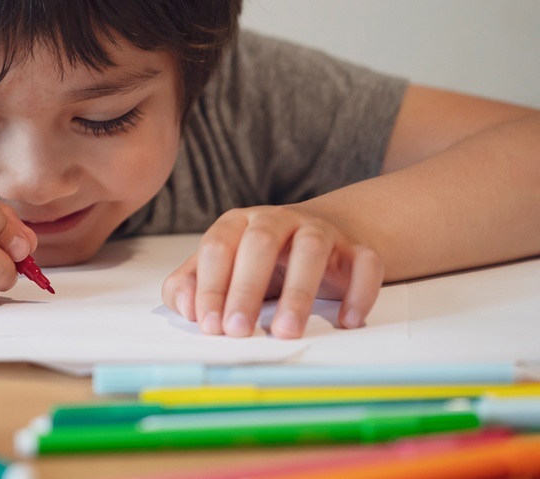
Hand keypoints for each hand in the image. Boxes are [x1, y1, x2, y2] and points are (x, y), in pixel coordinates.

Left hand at [161, 205, 383, 337]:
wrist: (318, 237)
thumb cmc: (257, 262)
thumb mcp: (220, 269)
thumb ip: (190, 285)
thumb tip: (186, 308)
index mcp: (237, 223)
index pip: (217, 248)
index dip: (210, 286)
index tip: (209, 325)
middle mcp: (277, 220)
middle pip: (258, 244)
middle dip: (245, 288)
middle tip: (237, 330)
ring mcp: (319, 230)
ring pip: (311, 249)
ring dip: (298, 292)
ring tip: (286, 331)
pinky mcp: (355, 249)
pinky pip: (364, 262)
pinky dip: (359, 290)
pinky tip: (346, 320)